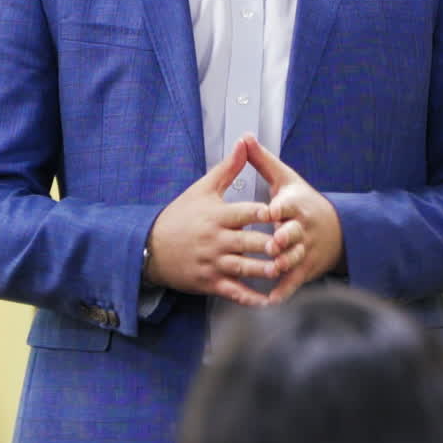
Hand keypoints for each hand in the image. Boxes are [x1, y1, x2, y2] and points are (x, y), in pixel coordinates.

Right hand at [143, 138, 279, 305]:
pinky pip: (233, 292)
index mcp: (216, 216)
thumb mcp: (202, 189)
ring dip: (266, 270)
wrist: (150, 248)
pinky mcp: (210, 282)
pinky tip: (268, 300)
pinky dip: (251, 298)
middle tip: (292, 245)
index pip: (245, 213)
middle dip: (271, 245)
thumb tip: (244, 142)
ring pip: (244, 268)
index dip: (264, 213)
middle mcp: (216, 240)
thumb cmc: (180, 215)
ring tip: (285, 268)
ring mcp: (213, 263)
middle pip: (249, 243)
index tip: (281, 213)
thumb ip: (228, 168)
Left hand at [243, 134, 342, 302]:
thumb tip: (244, 137)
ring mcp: (305, 250)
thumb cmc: (302, 202)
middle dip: (285, 238)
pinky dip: (284, 291)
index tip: (270, 210)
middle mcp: (302, 228)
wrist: (335, 230)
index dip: (280, 208)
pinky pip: (294, 281)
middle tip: (273, 244)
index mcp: (296, 204)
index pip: (289, 205)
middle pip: (294, 233)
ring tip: (272, 271)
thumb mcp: (285, 179)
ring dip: (285, 265)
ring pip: (296, 258)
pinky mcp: (305, 269)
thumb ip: (261, 161)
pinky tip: (270, 301)